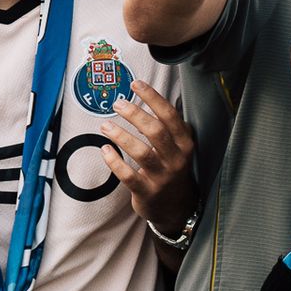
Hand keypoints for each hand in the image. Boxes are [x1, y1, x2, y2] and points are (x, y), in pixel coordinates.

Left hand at [100, 81, 198, 231]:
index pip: (171, 116)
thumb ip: (168, 127)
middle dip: (135, 114)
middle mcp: (177, 159)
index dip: (153, 98)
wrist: (176, 206)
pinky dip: (115, 162)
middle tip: (117, 103)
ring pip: (142, 152)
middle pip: (156, 132)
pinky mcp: (147, 191)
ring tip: (105, 125)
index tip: (136, 84)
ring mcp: (162, 176)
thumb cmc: (172, 169)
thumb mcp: (179, 148)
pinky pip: (128, 175)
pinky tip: (104, 150)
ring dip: (121, 136)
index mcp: (185, 144)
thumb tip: (148, 97)